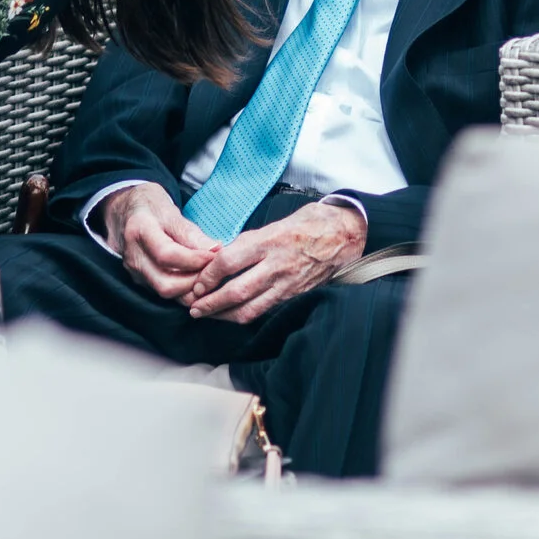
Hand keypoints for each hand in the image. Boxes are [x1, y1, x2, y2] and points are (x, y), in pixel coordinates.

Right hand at [102, 184, 218, 302]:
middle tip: (213, 270)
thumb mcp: (170, 211)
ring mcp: (134, 272)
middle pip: (165, 284)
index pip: (167, 255)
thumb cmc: (150, 208)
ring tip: (207, 274)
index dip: (194, 260)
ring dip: (190, 289)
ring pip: (166, 294)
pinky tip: (197, 279)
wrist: (124, 211)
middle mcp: (133, 257)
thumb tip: (216, 250)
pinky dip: (183, 291)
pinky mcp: (140, 281)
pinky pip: (164, 293)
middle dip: (194, 282)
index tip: (214, 255)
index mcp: (139, 231)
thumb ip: (191, 233)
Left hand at [186, 201, 365, 325]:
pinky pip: (264, 310)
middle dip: (210, 303)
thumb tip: (221, 255)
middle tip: (193, 307)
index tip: (196, 282)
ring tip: (207, 315)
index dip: (208, 275)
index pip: (228, 262)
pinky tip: (232, 315)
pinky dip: (244, 315)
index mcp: (268, 241)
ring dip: (223, 315)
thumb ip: (250, 241)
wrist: (345, 235)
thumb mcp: (276, 223)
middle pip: (235, 291)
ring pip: (248, 308)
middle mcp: (276, 265)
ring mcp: (286, 283)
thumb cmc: (309, 223)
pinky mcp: (293, 296)